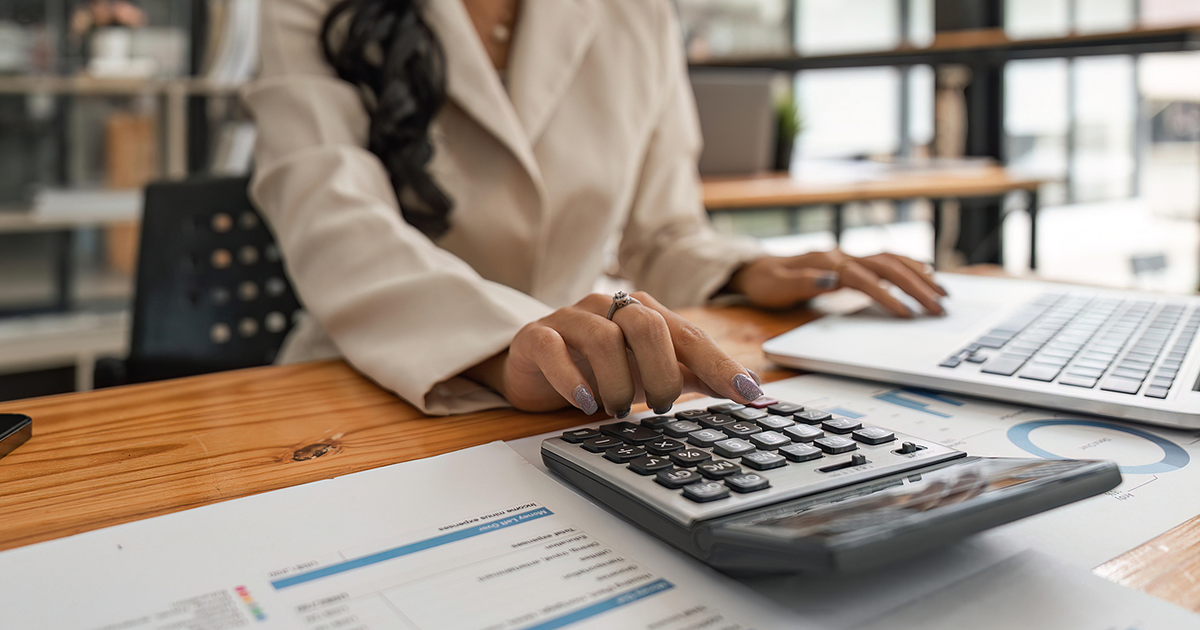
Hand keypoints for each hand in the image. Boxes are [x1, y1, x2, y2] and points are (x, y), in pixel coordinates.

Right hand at [465, 291, 763, 415]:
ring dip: (617, 382)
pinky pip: (555, 349)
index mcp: (643, 312)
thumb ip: (695, 375)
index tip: (750, 396)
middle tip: (659, 406)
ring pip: (603, 338)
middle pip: (648, 326)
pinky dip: (573, 379)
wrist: (534, 366)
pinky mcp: (537, 336)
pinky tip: (585, 402)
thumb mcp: (650, 372)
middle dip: (660, 374)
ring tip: (616, 409)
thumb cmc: (598, 367)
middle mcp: (609, 307)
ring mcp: (571, 319)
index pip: (690, 336)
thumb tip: (750, 389)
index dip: (721, 366)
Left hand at [728, 249, 947, 316]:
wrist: (755, 269)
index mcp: (826, 263)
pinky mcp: (852, 262)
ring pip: (892, 260)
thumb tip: (833, 280)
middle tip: (939, 308)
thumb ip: (803, 282)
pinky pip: (887, 260)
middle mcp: (842, 256)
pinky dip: (910, 266)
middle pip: (886, 266)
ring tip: (944, 293)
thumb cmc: (765, 282)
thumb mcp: (776, 287)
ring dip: (919, 275)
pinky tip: (928, 274)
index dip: (886, 295)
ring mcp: (849, 257)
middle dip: (916, 287)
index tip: (907, 314)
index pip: (863, 278)